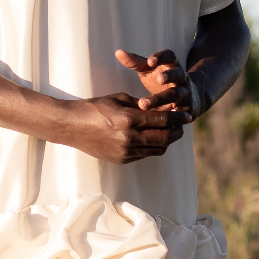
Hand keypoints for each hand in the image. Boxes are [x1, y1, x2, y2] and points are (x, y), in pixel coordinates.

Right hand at [63, 92, 190, 163]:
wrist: (71, 126)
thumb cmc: (94, 108)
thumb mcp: (119, 99)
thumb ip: (141, 105)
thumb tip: (163, 106)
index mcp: (129, 119)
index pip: (163, 120)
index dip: (178, 117)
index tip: (187, 114)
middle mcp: (129, 138)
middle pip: (165, 138)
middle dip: (177, 130)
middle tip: (182, 124)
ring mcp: (125, 151)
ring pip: (158, 149)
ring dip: (167, 140)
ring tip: (171, 131)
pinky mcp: (122, 160)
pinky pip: (145, 154)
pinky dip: (153, 146)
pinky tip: (154, 138)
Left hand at [115, 48, 202, 119]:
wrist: (190, 96)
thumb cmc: (161, 80)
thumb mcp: (149, 71)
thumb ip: (135, 62)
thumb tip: (118, 52)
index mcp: (172, 65)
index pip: (170, 56)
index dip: (162, 57)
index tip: (150, 61)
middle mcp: (182, 78)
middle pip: (177, 74)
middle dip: (169, 76)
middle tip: (158, 79)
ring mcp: (186, 93)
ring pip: (176, 94)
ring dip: (162, 99)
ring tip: (144, 104)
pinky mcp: (187, 109)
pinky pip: (180, 112)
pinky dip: (173, 117)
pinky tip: (162, 121)